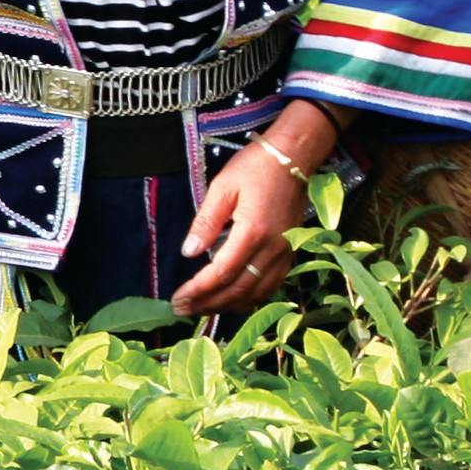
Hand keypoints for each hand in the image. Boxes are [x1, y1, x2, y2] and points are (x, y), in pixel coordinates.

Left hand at [175, 141, 310, 316]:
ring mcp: (285, 252)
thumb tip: (189, 253)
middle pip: (239, 289)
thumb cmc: (253, 168)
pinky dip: (250, 298)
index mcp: (253, 232)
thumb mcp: (222, 188)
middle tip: (182, 311)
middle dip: (208, 304)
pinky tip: (232, 302)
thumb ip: (206, 222)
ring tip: (201, 310)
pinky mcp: (290, 252)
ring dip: (228, 306)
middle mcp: (272, 248)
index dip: (198, 290)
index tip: (177, 299)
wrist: (293, 159)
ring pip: (257, 292)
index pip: (222, 272)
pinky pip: (271, 285)